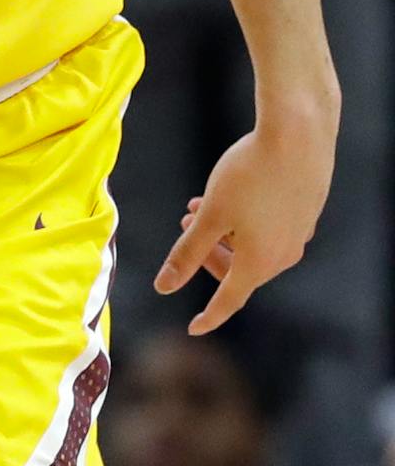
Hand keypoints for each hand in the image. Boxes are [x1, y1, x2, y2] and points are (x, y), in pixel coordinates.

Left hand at [154, 116, 334, 331]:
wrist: (297, 138)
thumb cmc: (249, 176)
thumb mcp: (210, 215)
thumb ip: (186, 252)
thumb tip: (164, 287)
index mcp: (260, 263)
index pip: (230, 299)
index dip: (209, 315)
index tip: (192, 327)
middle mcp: (284, 256)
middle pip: (238, 269)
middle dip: (206, 252)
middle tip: (185, 220)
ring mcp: (297, 235)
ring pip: (251, 246)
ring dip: (221, 232)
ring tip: (198, 203)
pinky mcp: (302, 213)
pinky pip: (267, 229)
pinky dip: (241, 221)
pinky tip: (227, 193)